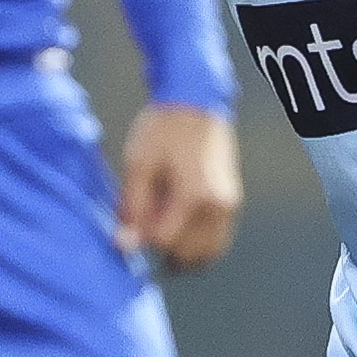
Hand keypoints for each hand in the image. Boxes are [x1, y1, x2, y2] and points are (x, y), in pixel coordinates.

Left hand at [115, 104, 242, 271]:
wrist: (196, 102)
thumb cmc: (164, 129)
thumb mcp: (138, 164)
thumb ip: (132, 208)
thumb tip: (125, 244)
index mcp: (194, 196)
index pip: (165, 241)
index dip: (142, 237)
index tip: (129, 223)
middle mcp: (218, 206)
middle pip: (188, 254)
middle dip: (163, 247)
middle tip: (146, 223)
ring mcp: (229, 206)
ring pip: (207, 254)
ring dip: (182, 252)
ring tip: (162, 229)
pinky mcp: (231, 203)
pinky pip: (217, 241)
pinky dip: (198, 244)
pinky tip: (180, 229)